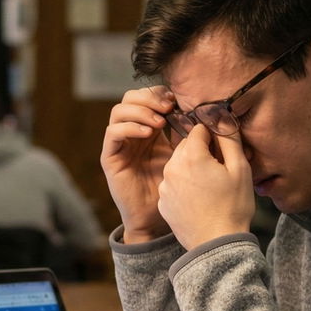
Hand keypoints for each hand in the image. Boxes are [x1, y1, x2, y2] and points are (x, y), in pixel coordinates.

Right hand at [101, 86, 175, 242]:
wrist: (155, 217)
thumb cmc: (171, 188)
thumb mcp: (182, 155)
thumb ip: (185, 135)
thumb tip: (199, 113)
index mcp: (148, 128)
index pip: (146, 97)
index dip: (159, 93)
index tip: (177, 100)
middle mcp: (130, 132)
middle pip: (130, 98)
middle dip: (149, 97)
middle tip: (168, 106)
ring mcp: (119, 144)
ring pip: (119, 111)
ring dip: (140, 111)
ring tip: (159, 121)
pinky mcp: (110, 157)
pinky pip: (113, 133)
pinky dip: (129, 127)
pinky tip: (147, 133)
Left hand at [157, 123, 254, 250]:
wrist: (216, 245)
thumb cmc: (232, 207)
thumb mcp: (240, 169)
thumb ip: (229, 139)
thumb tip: (223, 117)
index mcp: (191, 156)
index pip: (198, 129)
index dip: (213, 138)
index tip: (222, 152)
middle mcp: (171, 167)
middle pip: (185, 146)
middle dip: (201, 152)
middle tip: (218, 171)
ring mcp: (164, 186)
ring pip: (178, 165)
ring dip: (191, 169)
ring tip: (209, 188)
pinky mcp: (162, 202)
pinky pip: (173, 184)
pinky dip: (184, 187)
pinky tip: (198, 200)